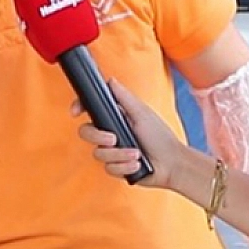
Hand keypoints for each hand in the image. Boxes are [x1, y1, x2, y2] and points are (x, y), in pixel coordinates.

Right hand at [73, 79, 195, 191]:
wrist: (171, 165)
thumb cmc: (161, 137)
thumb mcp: (142, 114)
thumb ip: (125, 98)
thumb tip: (111, 80)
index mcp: (116, 118)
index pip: (91, 111)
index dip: (79, 108)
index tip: (76, 112)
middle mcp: (111, 134)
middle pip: (86, 133)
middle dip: (98, 137)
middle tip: (114, 139)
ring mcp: (112, 152)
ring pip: (98, 154)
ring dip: (119, 155)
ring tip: (137, 155)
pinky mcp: (116, 168)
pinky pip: (109, 168)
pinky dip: (124, 167)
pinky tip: (137, 165)